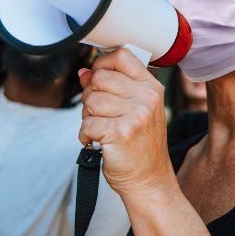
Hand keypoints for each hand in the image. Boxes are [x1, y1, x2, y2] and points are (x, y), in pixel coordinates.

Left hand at [78, 49, 174, 195]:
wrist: (149, 180)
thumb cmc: (140, 145)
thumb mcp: (134, 109)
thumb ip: (111, 87)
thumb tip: (84, 72)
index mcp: (151, 87)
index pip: (121, 55)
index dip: (101, 63)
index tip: (98, 78)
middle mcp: (146, 98)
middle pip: (99, 77)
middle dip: (91, 96)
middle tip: (102, 115)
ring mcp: (136, 114)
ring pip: (90, 101)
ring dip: (88, 118)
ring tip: (103, 130)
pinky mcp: (121, 132)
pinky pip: (86, 124)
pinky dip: (86, 136)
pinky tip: (99, 142)